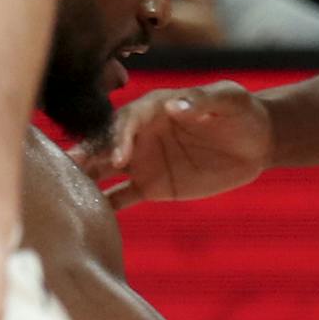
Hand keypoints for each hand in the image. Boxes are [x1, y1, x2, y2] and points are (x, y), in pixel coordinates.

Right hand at [79, 82, 272, 209]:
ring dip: (83, 181)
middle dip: (83, 156)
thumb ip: (202, 101)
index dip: (119, 137)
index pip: (127, 121)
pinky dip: (105, 206)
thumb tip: (175, 106)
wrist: (257, 142)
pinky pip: (121, 197)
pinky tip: (86, 218)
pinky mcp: (150, 186)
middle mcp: (138, 133)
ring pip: (103, 170)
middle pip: (103, 144)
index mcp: (152, 108)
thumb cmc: (242, 112)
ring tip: (61, 195)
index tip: (118, 158)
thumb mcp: (229, 100)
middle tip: (63, 172)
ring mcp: (141, 160)